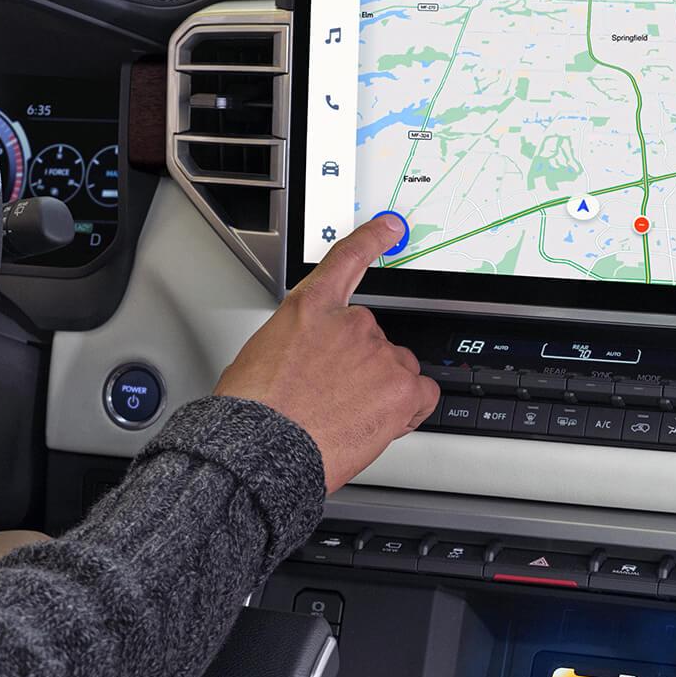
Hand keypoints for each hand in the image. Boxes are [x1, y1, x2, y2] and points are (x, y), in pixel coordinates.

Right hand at [216, 214, 438, 492]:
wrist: (265, 448)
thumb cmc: (254, 411)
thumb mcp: (261, 356)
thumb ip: (297, 344)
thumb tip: (308, 362)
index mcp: (311, 309)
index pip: (347, 260)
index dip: (372, 239)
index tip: (390, 228)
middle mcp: (352, 323)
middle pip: (373, 339)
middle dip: (360, 367)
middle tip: (333, 398)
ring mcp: (381, 354)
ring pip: (395, 368)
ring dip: (380, 390)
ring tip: (346, 417)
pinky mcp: (402, 387)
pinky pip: (421, 394)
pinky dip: (408, 409)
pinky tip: (381, 422)